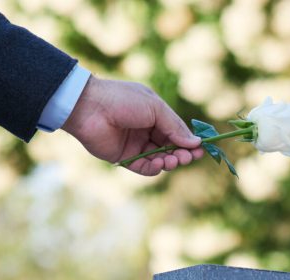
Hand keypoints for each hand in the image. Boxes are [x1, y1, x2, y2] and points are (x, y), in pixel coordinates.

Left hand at [63, 75, 203, 175]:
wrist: (89, 108)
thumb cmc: (122, 100)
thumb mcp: (155, 108)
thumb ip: (175, 127)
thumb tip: (196, 143)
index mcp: (153, 115)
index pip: (176, 132)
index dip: (188, 142)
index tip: (200, 149)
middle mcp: (145, 131)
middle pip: (170, 148)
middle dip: (181, 153)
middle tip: (188, 157)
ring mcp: (136, 145)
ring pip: (160, 159)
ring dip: (170, 162)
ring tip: (173, 160)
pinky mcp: (125, 158)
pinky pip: (145, 168)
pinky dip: (155, 168)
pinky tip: (159, 164)